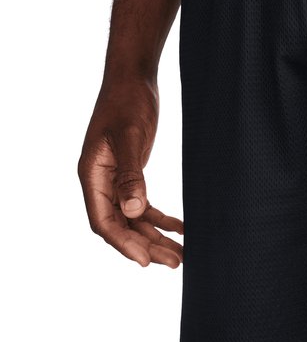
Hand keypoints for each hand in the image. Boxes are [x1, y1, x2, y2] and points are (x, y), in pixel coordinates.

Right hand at [78, 77, 182, 267]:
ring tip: (181, 255)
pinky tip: (181, 228)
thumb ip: (131, 174)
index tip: (146, 261)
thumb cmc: (127, 102)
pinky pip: (144, 206)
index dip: (124, 244)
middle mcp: (100, 182)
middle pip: (121, 226)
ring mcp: (115, 180)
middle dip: (146, 246)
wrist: (133, 79)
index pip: (103, 221)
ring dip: (156, 237)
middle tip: (174, 262)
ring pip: (134, 220)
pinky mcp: (131, 174)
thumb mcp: (129, 137)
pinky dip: (161, 219)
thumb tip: (132, 211)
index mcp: (91, 175)